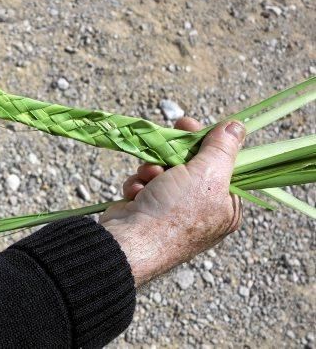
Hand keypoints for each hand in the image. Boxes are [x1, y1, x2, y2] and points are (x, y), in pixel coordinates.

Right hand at [100, 118, 244, 287]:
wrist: (132, 242)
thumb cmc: (175, 211)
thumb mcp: (208, 173)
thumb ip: (222, 148)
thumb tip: (236, 127)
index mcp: (225, 206)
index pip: (221, 164)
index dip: (205, 142)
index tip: (189, 125)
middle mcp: (200, 210)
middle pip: (189, 166)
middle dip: (173, 155)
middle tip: (166, 137)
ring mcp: (171, 212)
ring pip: (163, 173)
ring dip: (152, 170)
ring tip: (148, 178)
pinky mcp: (147, 211)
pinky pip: (144, 186)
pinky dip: (138, 185)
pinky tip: (136, 193)